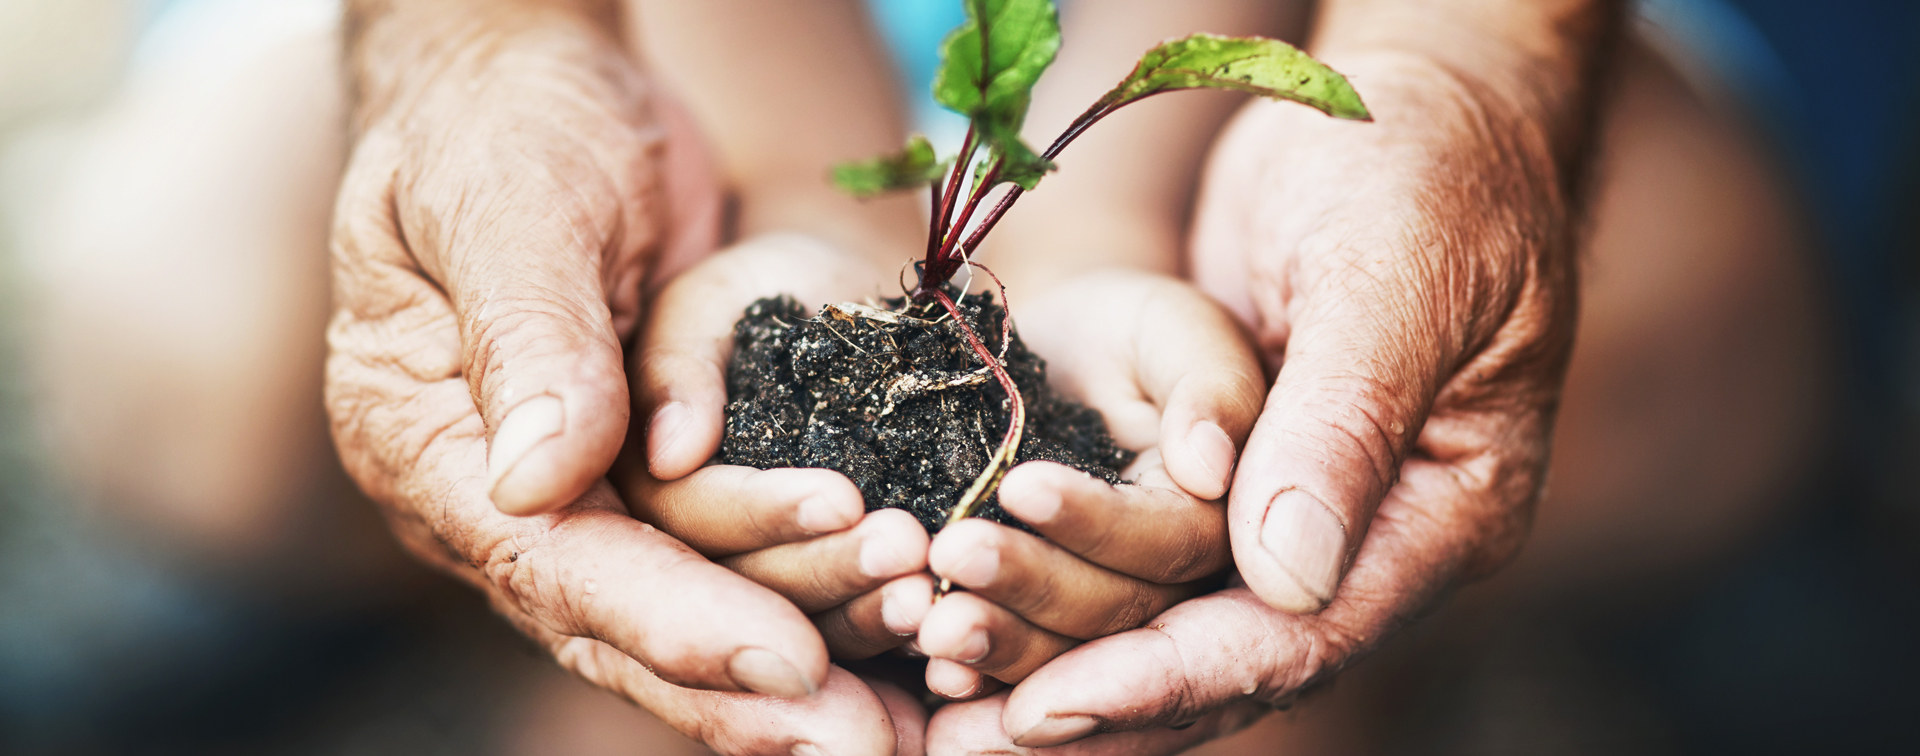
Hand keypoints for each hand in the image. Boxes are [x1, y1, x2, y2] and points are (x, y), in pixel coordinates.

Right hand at [327, 5, 918, 751]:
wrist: (534, 88)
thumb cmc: (507, 125)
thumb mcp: (512, 204)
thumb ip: (528, 336)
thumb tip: (543, 480)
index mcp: (433, 448)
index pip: (556, 563)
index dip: (673, 620)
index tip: (786, 665)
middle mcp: (501, 500)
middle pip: (625, 626)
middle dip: (749, 690)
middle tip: (870, 745)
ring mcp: (579, 498)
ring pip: (690, 611)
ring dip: (805, 657)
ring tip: (917, 702)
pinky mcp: (651, 482)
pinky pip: (733, 564)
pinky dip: (814, 606)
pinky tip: (903, 655)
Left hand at [927, 48, 1587, 751]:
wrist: (1413, 105)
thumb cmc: (1425, 168)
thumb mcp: (1395, 276)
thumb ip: (1344, 422)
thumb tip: (1285, 576)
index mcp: (1443, 513)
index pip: (1300, 635)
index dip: (1170, 678)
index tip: (1050, 709)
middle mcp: (1372, 539)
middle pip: (1227, 663)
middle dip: (1096, 700)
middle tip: (962, 737)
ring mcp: (1301, 512)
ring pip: (1175, 626)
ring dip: (1060, 659)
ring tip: (942, 690)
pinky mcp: (1232, 479)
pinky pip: (1146, 562)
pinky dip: (1062, 593)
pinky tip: (969, 619)